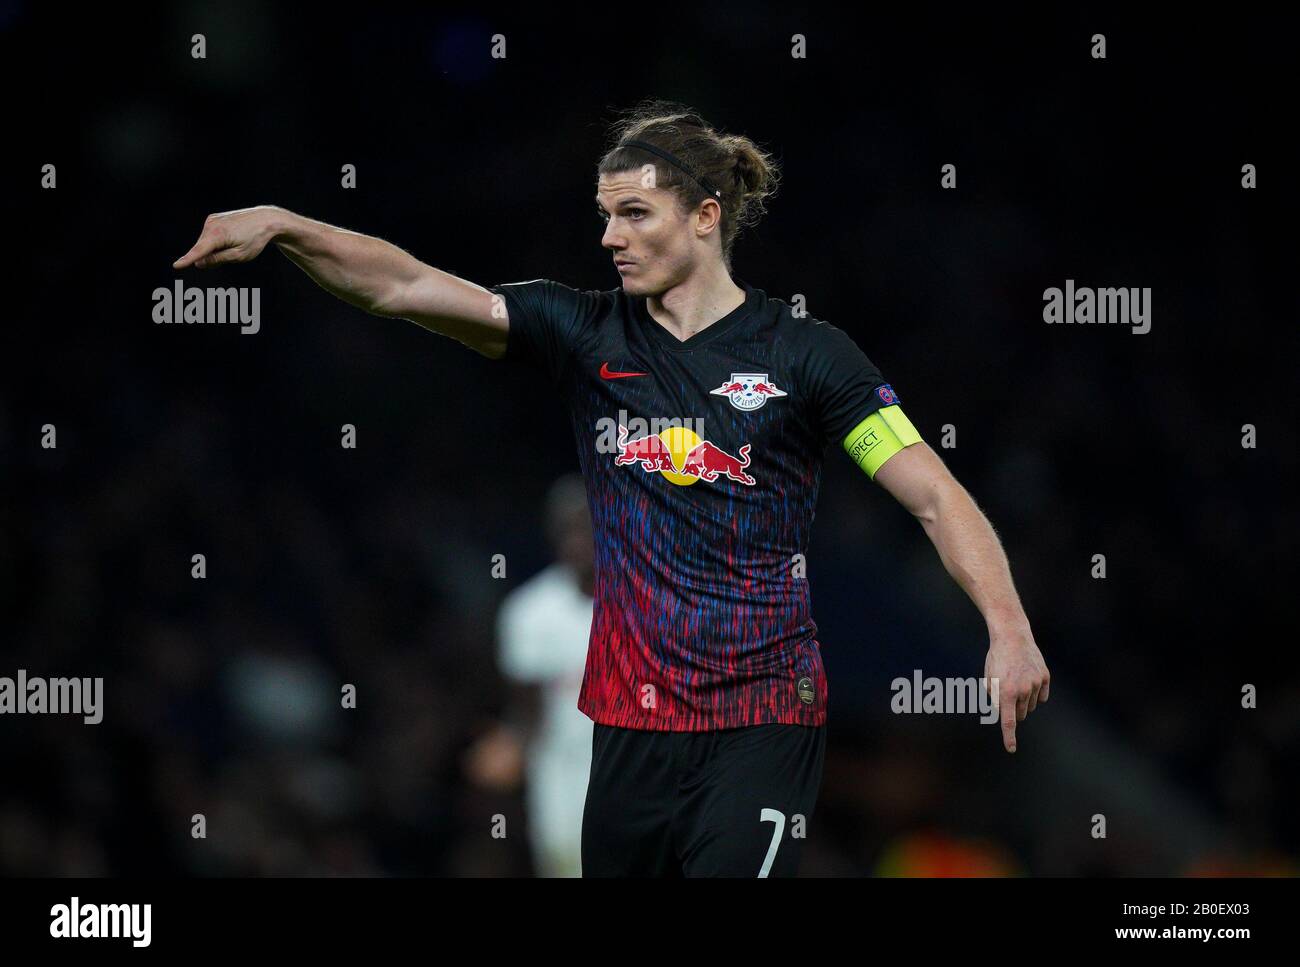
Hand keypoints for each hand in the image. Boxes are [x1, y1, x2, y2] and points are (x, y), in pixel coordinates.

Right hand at [173, 205, 282, 269]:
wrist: (265, 219)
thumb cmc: (255, 239)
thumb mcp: (239, 255)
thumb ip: (218, 260)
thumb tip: (199, 263)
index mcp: (218, 234)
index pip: (200, 251)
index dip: (188, 260)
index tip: (176, 266)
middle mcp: (211, 225)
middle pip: (203, 249)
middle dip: (212, 256)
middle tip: (233, 252)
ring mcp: (211, 220)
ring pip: (206, 243)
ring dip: (216, 248)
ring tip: (235, 241)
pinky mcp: (213, 218)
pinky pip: (209, 236)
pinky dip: (216, 241)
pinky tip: (231, 237)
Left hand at [984, 622, 1049, 752]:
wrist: (1012, 636)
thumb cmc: (996, 658)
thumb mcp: (988, 678)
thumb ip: (994, 698)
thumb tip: (1001, 712)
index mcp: (1005, 692)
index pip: (1008, 721)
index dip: (1009, 737)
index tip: (1011, 748)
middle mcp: (1022, 690)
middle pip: (1021, 715)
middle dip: (1015, 711)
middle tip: (1009, 696)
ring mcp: (1036, 683)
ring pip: (1031, 705)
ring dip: (1024, 701)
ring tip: (1016, 682)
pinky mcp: (1045, 677)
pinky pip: (1042, 696)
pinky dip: (1036, 694)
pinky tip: (1029, 680)